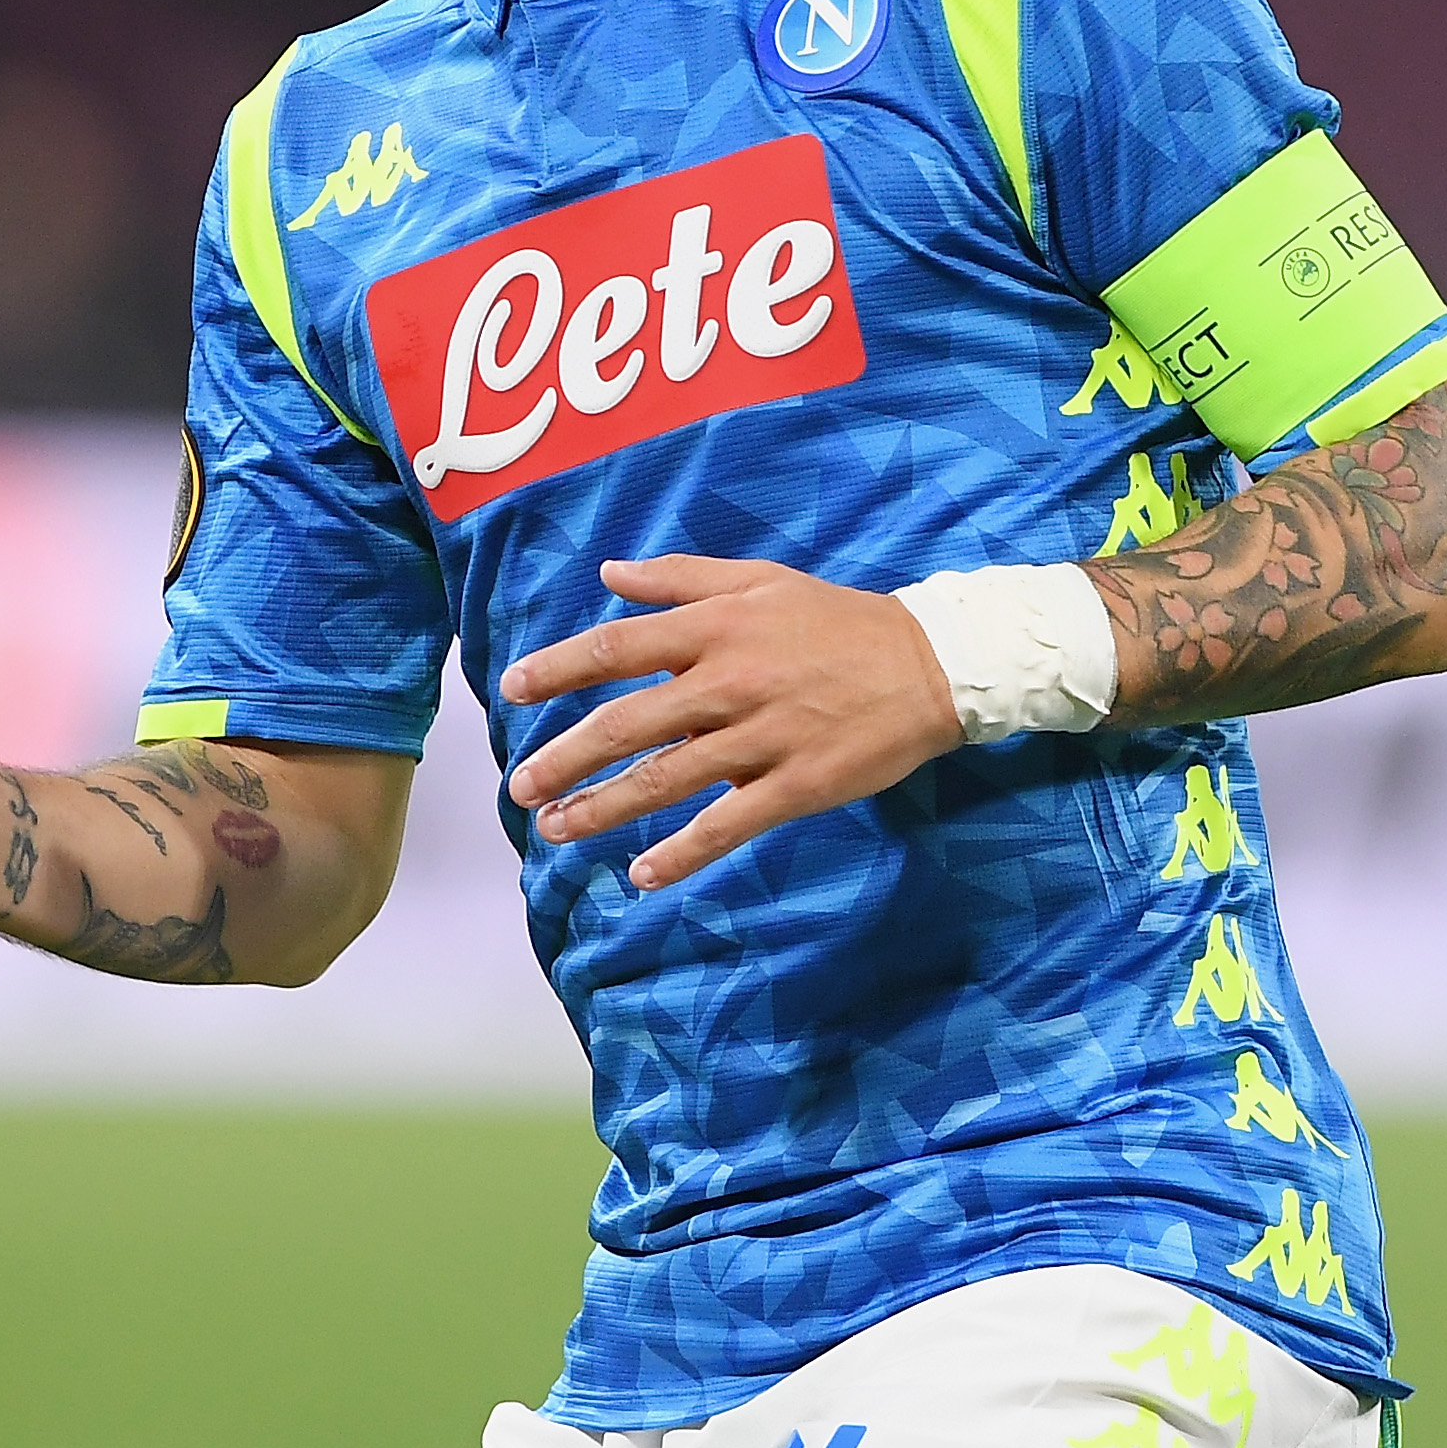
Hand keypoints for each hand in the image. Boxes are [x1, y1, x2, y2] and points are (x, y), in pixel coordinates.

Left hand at [501, 556, 961, 889]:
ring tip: (556, 829)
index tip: (513, 691)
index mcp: (719, 627)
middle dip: (566, 757)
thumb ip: (681, 577)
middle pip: (630, 723)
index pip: (619, 646)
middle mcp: (732, 681)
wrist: (933, 663)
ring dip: (604, 808)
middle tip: (520, 787)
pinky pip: (728, 825)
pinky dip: (683, 852)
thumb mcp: (761, 580)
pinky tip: (643, 873)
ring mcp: (765, 737)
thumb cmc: (838, 620)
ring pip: (667, 779)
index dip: (560, 670)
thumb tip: (609, 574)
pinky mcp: (798, 784)